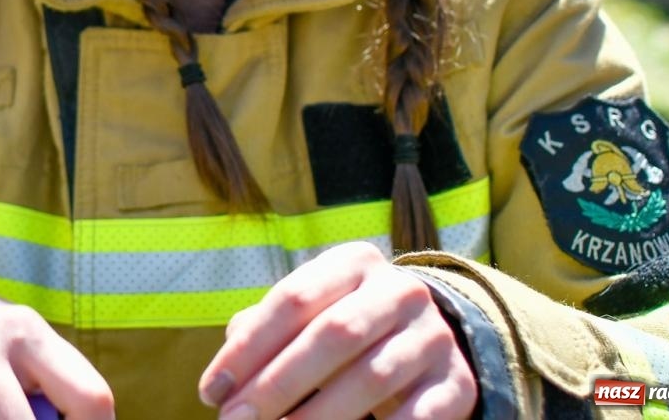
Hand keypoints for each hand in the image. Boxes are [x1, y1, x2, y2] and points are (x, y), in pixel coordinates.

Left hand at [197, 242, 475, 419]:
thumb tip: (222, 383)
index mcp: (353, 263)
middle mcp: (398, 291)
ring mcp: (432, 335)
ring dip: (319, 416)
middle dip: (277, 384)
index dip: (248, 349)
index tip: (211, 392)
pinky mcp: (457, 381)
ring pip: (371, 377)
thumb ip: (262, 333)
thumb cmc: (343, 326)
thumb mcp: (308, 314)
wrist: (429, 339)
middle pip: (331, 335)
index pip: (291, 299)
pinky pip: (419, 415)